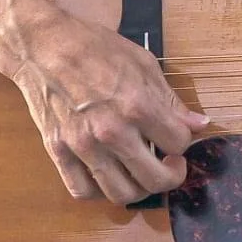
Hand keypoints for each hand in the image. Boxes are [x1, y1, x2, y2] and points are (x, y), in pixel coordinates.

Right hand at [8, 10, 209, 203]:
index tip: (177, 135)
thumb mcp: (143, 64)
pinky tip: (108, 175)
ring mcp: (83, 146)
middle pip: (156, 179)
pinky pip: (83, 191)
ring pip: (122, 194)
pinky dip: (100, 191)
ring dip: (140, 189)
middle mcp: (112, 131)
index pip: (179, 143)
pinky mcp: (59, 152)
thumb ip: (171, 100)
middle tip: (170, 163)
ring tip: (141, 172)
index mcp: (137, 105)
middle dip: (172, 175)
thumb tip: (198, 124)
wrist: (43, 47)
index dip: (184, 141)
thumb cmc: (94, 48)